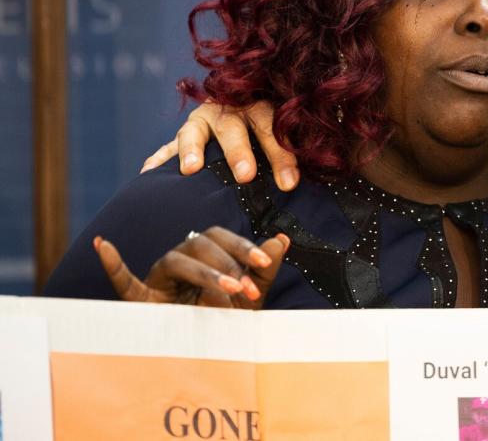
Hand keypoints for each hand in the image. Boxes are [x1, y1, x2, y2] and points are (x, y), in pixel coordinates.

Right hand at [95, 226, 288, 307]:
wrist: (207, 354)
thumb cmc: (227, 320)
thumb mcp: (252, 297)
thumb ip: (266, 269)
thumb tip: (282, 239)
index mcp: (206, 254)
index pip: (220, 237)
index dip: (242, 248)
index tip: (264, 265)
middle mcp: (181, 259)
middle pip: (200, 244)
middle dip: (228, 265)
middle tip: (247, 289)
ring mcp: (159, 277)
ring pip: (176, 259)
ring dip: (205, 273)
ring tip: (228, 291)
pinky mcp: (140, 298)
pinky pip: (122, 279)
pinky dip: (112, 263)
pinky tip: (103, 246)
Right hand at [140, 101, 299, 190]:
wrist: (244, 99)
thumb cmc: (269, 122)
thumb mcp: (282, 127)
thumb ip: (288, 150)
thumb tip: (293, 184)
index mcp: (259, 105)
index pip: (271, 128)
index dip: (281, 155)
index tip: (289, 184)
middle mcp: (228, 109)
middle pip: (233, 128)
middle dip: (238, 152)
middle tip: (245, 176)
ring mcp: (203, 120)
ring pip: (195, 131)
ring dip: (192, 149)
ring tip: (191, 169)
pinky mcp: (185, 133)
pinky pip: (169, 145)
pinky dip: (159, 158)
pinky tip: (147, 174)